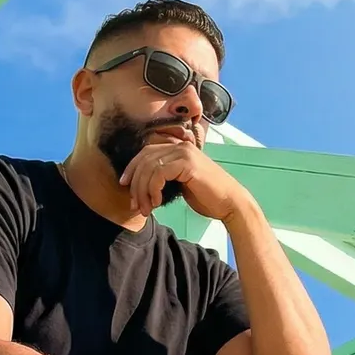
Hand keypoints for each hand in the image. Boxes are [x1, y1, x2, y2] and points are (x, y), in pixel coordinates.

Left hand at [118, 139, 244, 221]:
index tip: (124, 186)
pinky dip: (152, 189)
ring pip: (149, 167)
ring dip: (142, 190)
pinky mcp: (187, 163)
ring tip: (145, 208)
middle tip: (134, 204)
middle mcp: (180, 146)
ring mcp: (184, 153)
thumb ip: (164, 177)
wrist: (229, 203)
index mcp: (178, 148)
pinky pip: (159, 173)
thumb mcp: (180, 183)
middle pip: (144, 159)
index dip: (132, 168)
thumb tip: (140, 183)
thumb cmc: (206, 197)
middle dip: (135, 183)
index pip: (146, 152)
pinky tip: (156, 202)